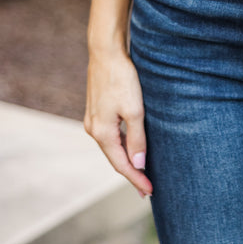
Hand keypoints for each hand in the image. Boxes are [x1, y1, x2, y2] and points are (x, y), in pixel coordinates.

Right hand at [83, 48, 152, 197]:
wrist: (105, 52)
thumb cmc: (121, 79)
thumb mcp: (135, 110)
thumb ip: (137, 138)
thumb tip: (139, 164)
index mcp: (102, 133)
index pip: (121, 164)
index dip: (136, 179)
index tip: (149, 191)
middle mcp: (93, 130)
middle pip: (114, 158)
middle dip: (131, 173)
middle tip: (147, 188)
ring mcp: (93, 120)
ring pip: (111, 147)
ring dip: (126, 159)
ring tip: (141, 171)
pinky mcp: (96, 111)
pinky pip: (110, 135)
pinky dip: (121, 145)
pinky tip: (130, 147)